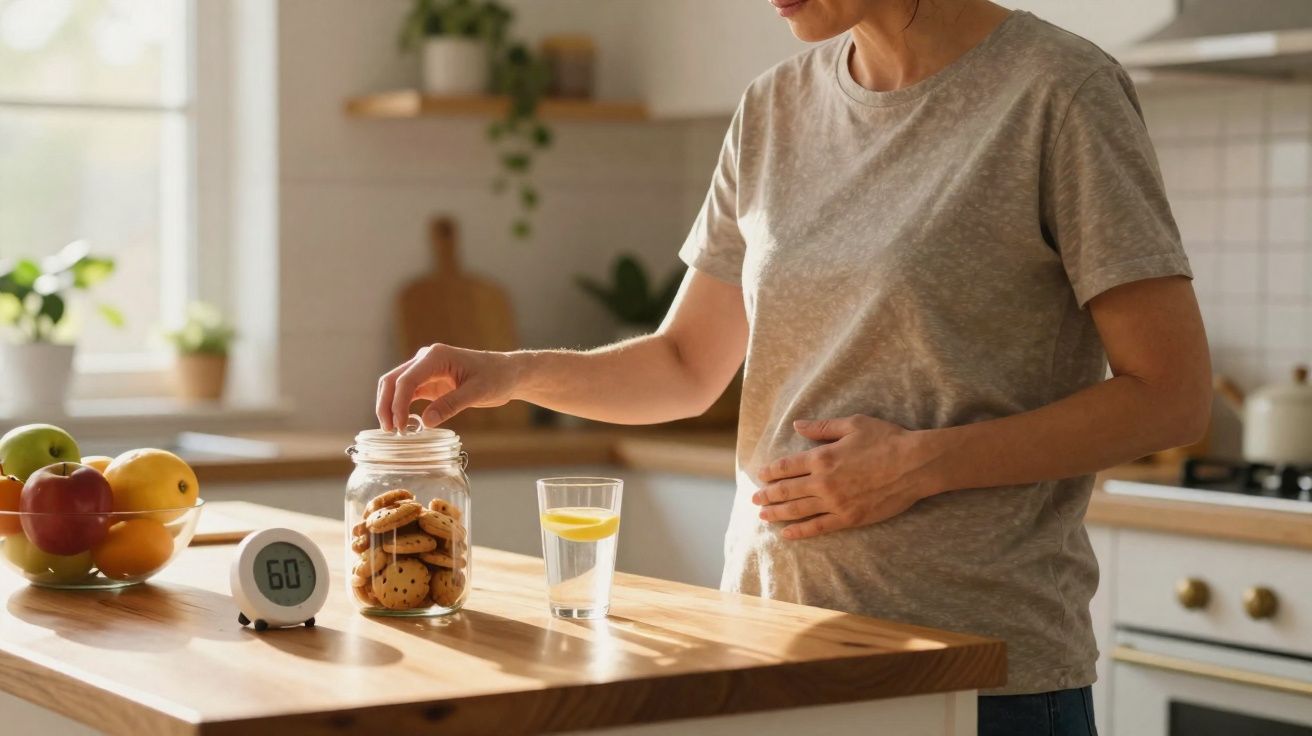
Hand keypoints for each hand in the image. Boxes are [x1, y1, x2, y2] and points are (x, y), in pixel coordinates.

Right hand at [375, 344, 520, 430]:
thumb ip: (451, 404)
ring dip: (390, 407)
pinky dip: (401, 407)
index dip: (398, 404)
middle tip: (390, 431)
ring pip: (396, 386)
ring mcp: (425, 370)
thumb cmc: (496, 377)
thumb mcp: (478, 392)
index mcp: (436, 356)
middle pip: (393, 380)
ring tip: (392, 430)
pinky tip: (402, 424)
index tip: (400, 427)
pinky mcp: (429, 381)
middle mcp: (426, 360)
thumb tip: (425, 422)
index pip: (407, 380)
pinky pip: (407, 393)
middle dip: (386, 405)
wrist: (507, 373)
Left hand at [752, 415, 937, 539]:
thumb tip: (797, 425)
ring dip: (777, 513)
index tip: (760, 475)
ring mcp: (835, 502)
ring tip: (763, 516)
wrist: (915, 464)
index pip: (786, 466)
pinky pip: (818, 527)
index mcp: (822, 457)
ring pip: (797, 510)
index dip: (770, 472)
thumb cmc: (886, 439)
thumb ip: (821, 428)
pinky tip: (786, 534)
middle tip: (755, 499)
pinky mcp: (849, 518)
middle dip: (767, 495)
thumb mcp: (852, 424)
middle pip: (786, 490)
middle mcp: (823, 482)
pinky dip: (799, 531)